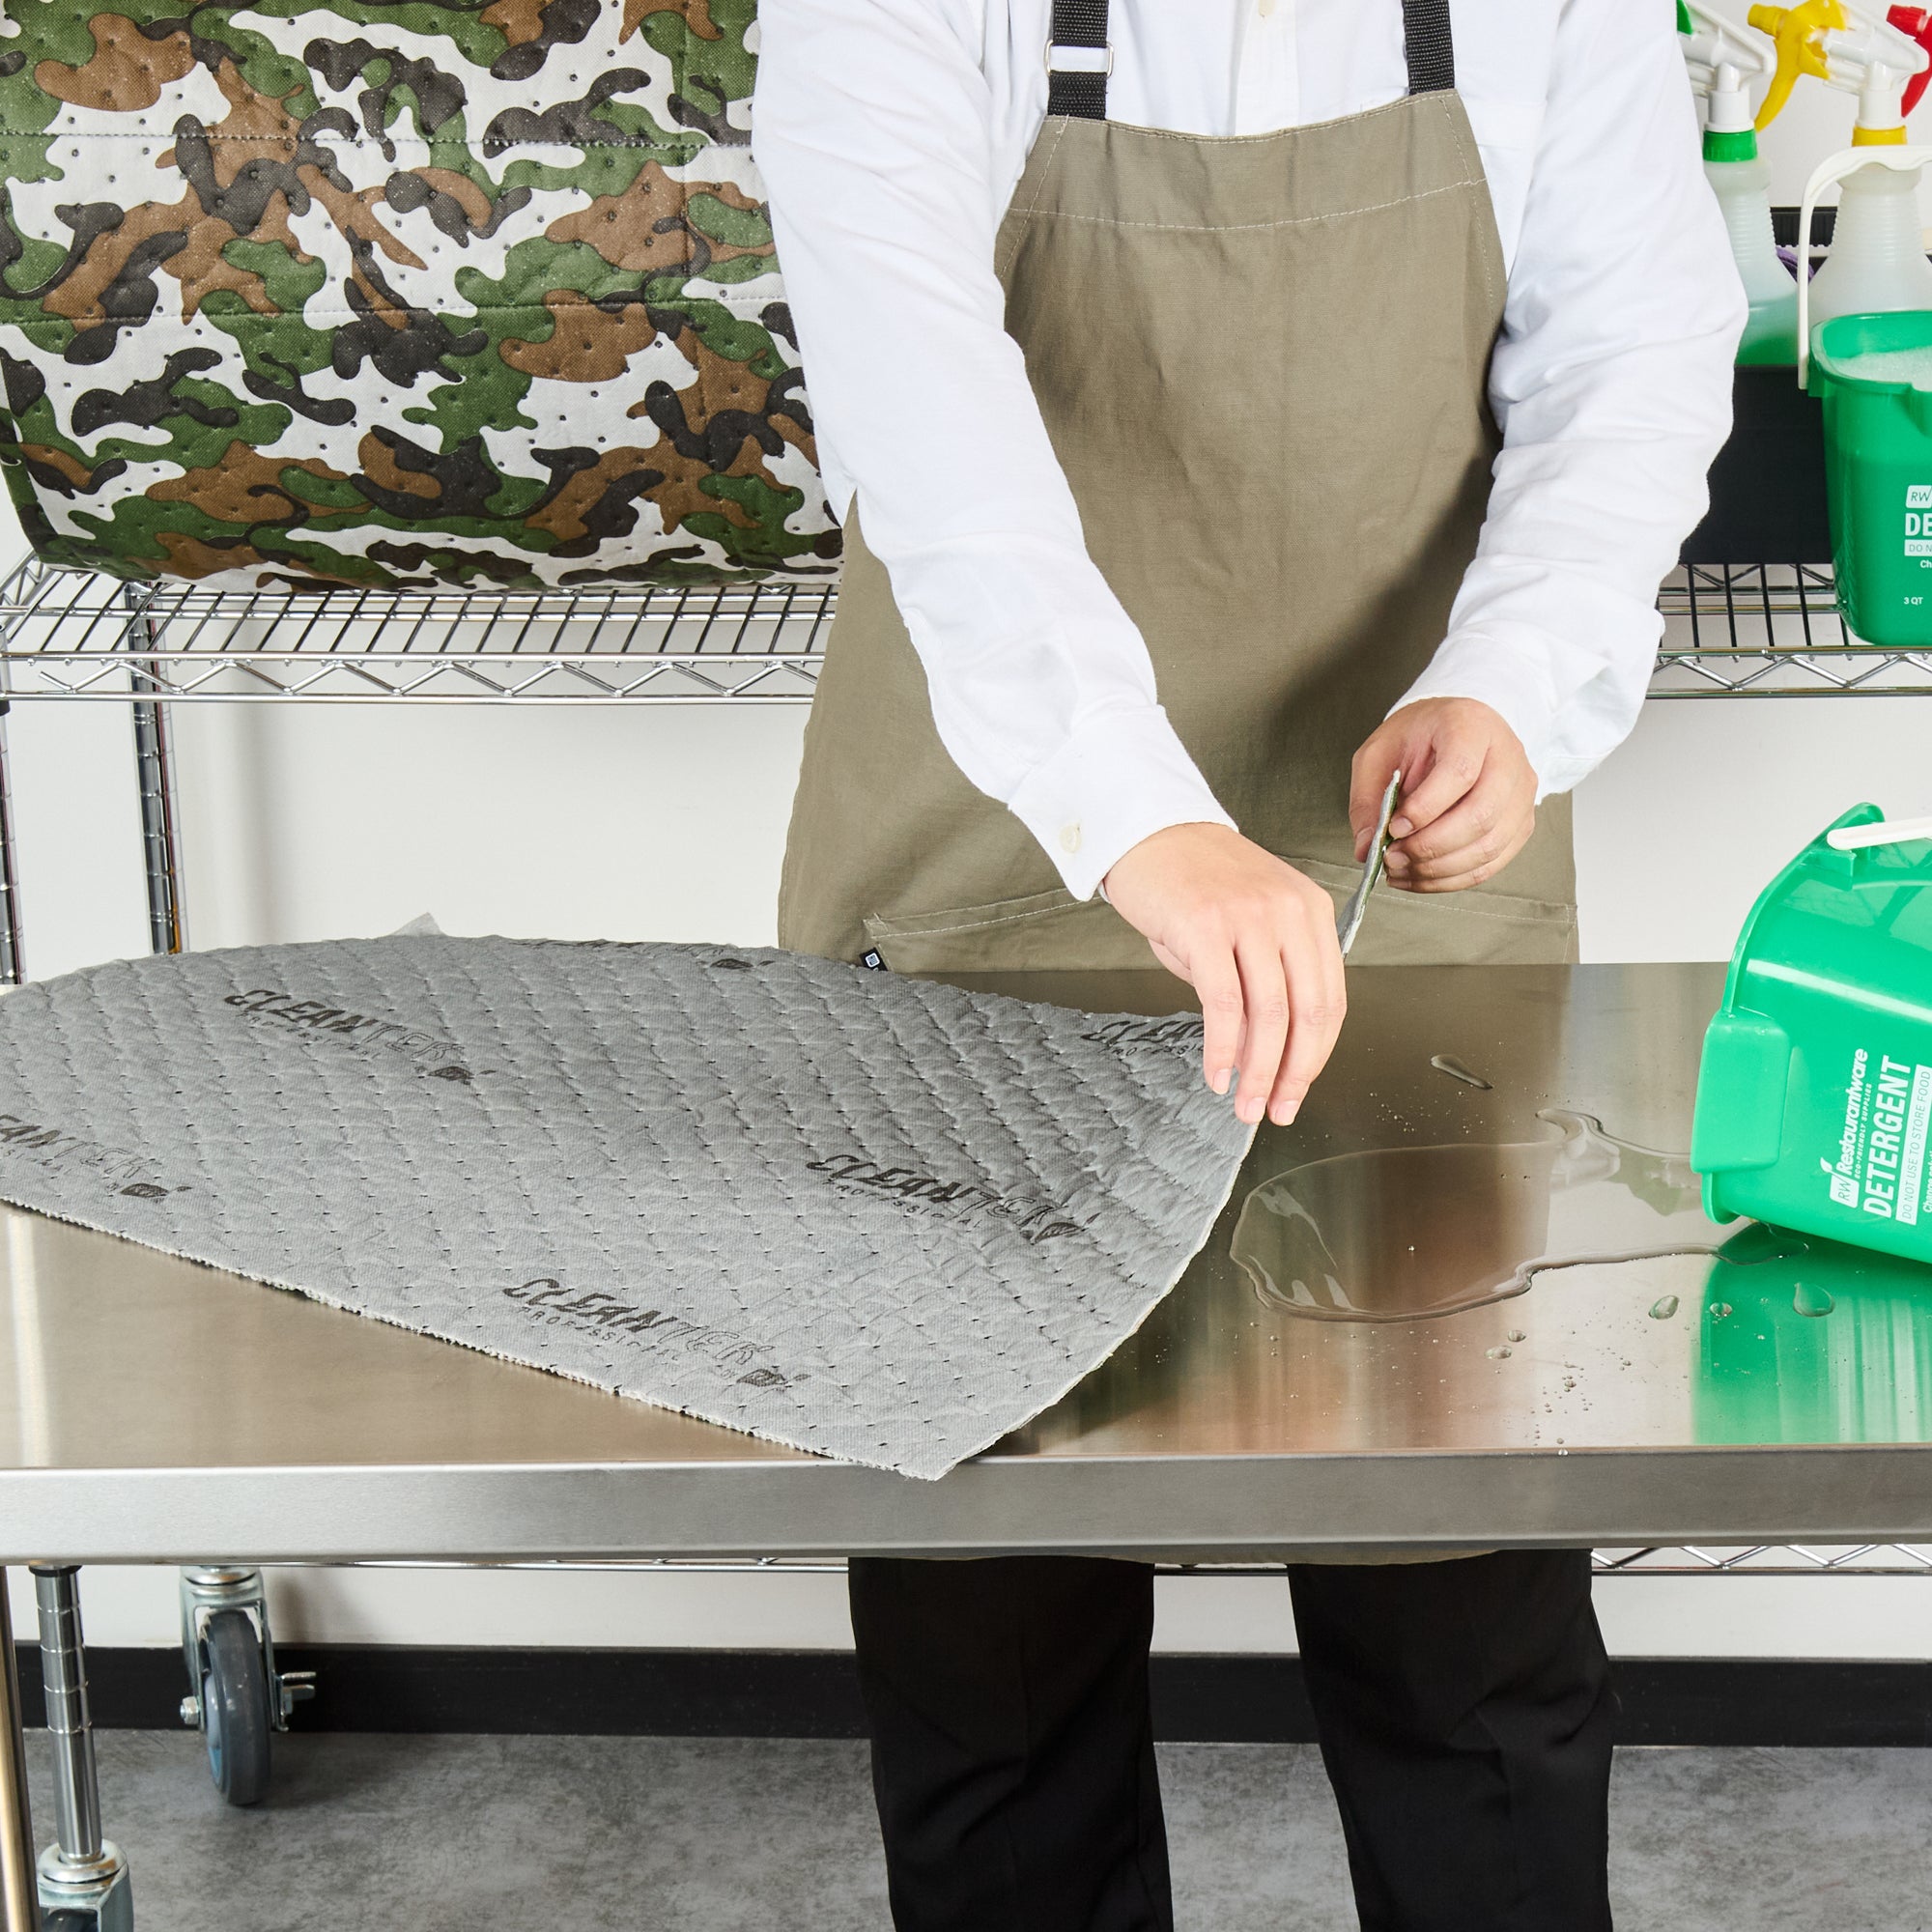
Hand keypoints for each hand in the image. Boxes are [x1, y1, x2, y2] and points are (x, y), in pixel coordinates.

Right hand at [1102, 823, 1345, 1126]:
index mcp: (1310, 911)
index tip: (1297, 1090)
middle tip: (1275, 1109)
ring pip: (1270, 1015)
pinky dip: (1223, 1048)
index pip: (1330, 999)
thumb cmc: (1193, 879)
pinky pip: (1224, 1003)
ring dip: (1258, 1071)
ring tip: (1244, 1104)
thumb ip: (1265, 975)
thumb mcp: (1248, 920)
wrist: (1148, 830)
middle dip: (1292, 1074)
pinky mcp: (1206, 927)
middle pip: (1307, 1013)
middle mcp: (1288, 912)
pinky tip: (1217, 1072)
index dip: (1316, 1056)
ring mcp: (1249, 918)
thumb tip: (1263, 1047)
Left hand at [1351, 698, 1536, 893]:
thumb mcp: (1378, 754)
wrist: (1451, 728)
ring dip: (1439, 869)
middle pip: (1481, 815)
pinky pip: (1492, 862)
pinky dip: (1452, 878)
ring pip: (1489, 846)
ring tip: (1400, 870)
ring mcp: (1521, 792)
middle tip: (1392, 857)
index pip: (1460, 772)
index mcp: (1471, 726)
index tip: (1394, 827)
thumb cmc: (1416, 737)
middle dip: (1430, 847)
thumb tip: (1366, 848)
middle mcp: (1507, 757)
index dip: (1426, 808)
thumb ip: (1368, 798)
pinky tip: (1420, 876)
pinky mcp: (1521, 822)